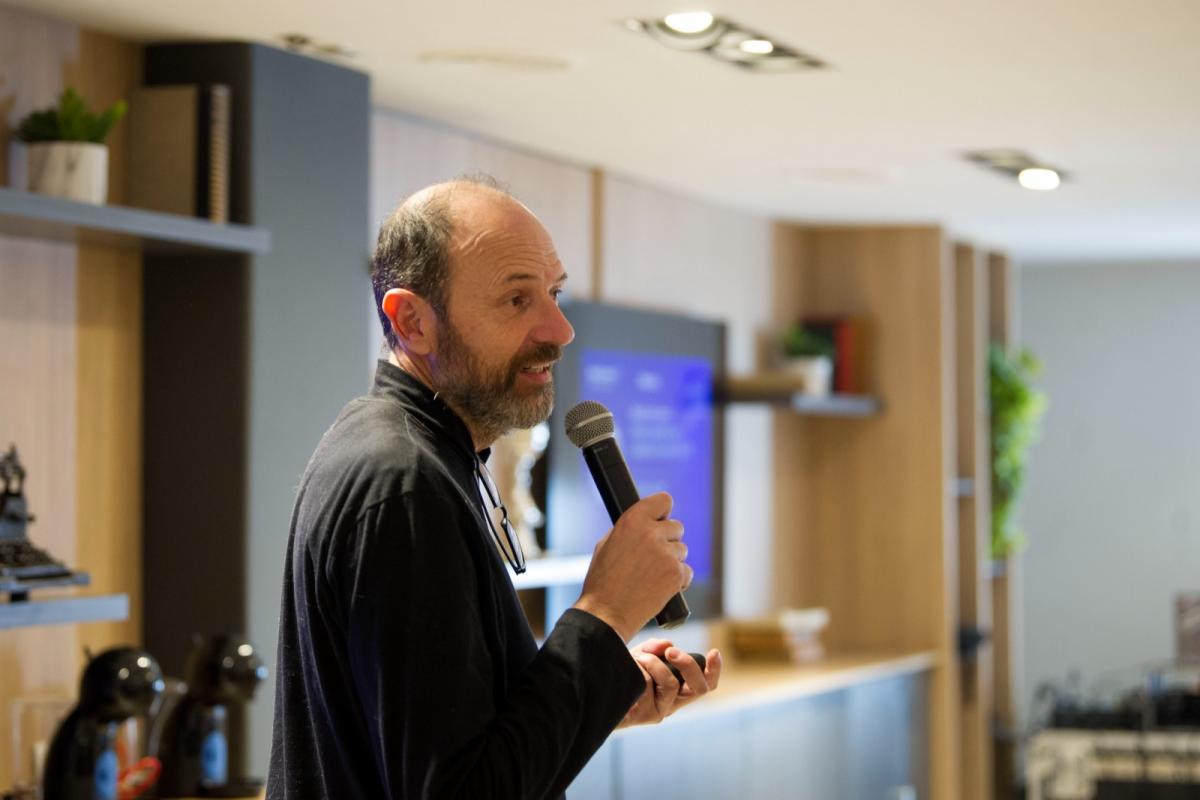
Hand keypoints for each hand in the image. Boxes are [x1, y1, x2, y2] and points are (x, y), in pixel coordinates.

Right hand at [574, 493, 691, 641]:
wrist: (607, 613)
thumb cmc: (602, 581)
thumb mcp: (607, 544)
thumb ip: (630, 529)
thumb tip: (647, 523)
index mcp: (632, 520)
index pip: (664, 501)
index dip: (663, 512)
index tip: (661, 520)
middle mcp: (651, 533)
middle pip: (676, 527)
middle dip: (668, 540)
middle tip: (652, 557)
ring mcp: (666, 554)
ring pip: (682, 550)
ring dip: (672, 560)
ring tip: (652, 575)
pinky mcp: (676, 574)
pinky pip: (687, 571)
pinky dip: (678, 580)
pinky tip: (660, 587)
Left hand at [619, 640, 721, 727]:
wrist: (596, 692)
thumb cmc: (622, 674)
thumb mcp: (640, 656)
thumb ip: (654, 648)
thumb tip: (667, 645)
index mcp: (677, 691)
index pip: (705, 685)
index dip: (715, 670)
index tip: (715, 652)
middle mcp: (673, 703)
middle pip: (699, 688)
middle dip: (688, 664)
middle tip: (671, 651)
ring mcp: (660, 711)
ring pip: (671, 683)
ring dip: (654, 663)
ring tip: (638, 657)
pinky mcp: (646, 715)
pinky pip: (649, 685)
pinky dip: (639, 669)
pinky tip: (629, 668)